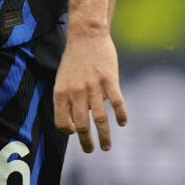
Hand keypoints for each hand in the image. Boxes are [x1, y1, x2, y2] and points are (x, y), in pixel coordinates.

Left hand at [53, 30, 127, 152]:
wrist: (86, 35)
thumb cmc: (74, 58)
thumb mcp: (62, 78)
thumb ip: (66, 98)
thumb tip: (73, 121)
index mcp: (61, 92)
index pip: (62, 122)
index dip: (69, 131)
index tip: (76, 133)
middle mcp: (76, 92)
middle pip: (82, 126)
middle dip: (87, 142)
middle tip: (91, 150)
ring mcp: (94, 87)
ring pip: (100, 120)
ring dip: (104, 137)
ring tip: (107, 147)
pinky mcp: (110, 81)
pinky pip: (117, 104)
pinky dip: (121, 116)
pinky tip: (122, 123)